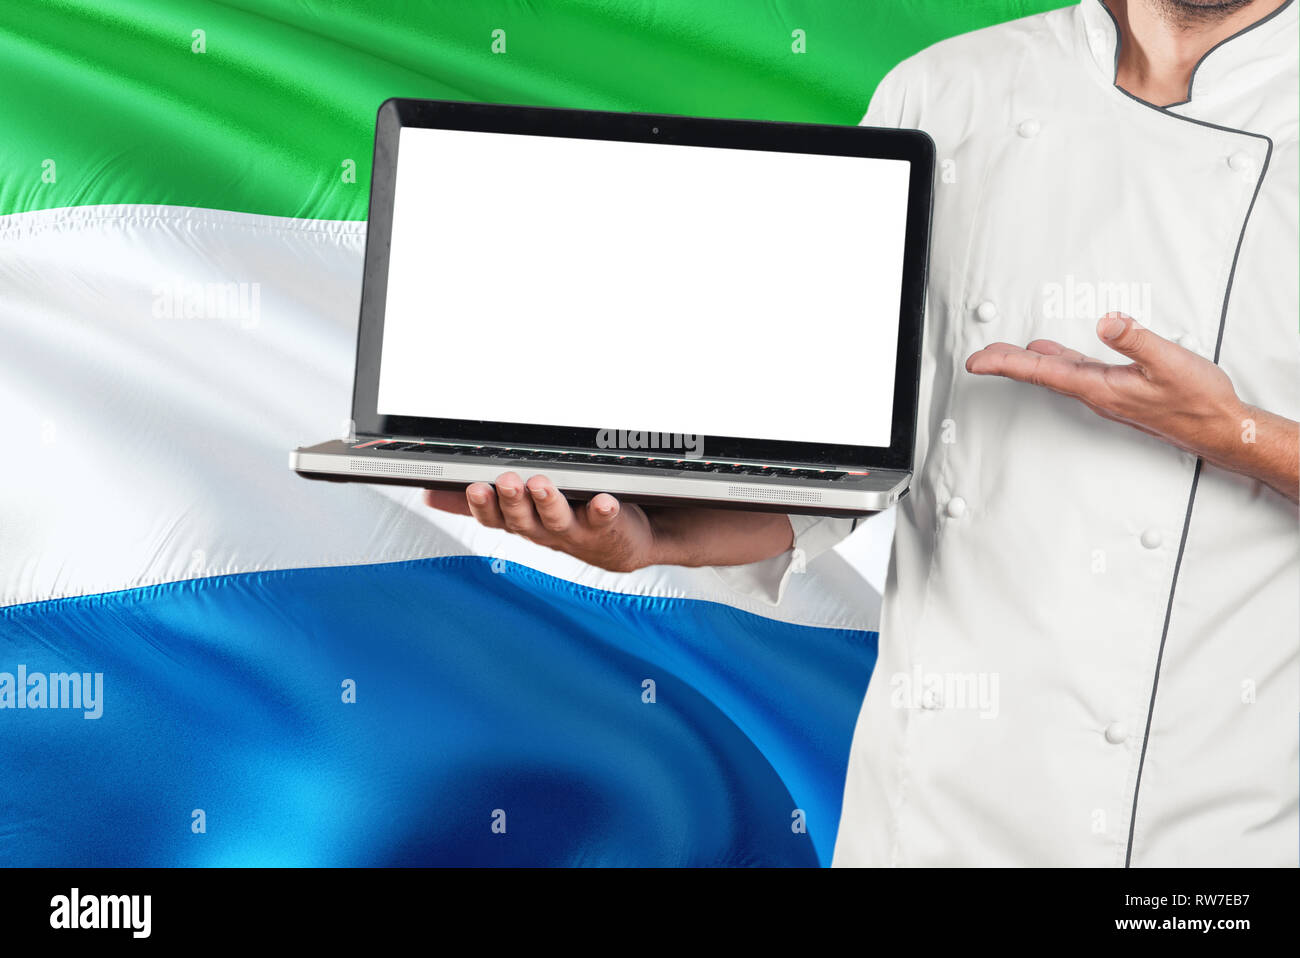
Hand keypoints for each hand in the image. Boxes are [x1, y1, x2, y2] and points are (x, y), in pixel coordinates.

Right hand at [424, 472, 794, 571]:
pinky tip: (604, 499)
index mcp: (522, 524)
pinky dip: (604, 510)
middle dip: (512, 501)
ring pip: (557, 520)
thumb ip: (478, 503)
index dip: (482, 505)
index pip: (493, 516)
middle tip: (506, 482)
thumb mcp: (520, 513)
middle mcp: (546, 531)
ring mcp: (577, 532)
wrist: (623, 541)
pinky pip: (605, 520)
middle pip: (522, 519)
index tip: (474, 487)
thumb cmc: (569, 519)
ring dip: (549, 503)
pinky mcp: (608, 528)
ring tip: (543, 484)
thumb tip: (431, 494)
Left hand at [966, 312, 1299, 502]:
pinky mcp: (1118, 388)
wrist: (1220, 427)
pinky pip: (1077, 372)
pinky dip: (1057, 360)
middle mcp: (1097, 392)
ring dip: (1028, 362)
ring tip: (1004, 352)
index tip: (978, 361)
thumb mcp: (1169, 363)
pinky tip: (1052, 352)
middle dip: (1007, 363)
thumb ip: (1136, 340)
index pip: (1041, 372)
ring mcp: (1107, 392)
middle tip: (979, 356)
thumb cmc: (1198, 401)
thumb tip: (1107, 322)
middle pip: (1040, 374)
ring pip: (1057, 373)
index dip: (1006, 364)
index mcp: (1099, 387)